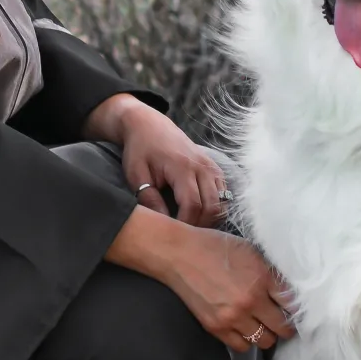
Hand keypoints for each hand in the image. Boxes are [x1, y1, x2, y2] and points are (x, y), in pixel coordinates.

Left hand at [82, 93, 228, 226]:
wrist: (150, 125)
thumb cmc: (140, 150)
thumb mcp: (137, 175)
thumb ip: (150, 199)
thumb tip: (163, 224)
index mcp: (182, 167)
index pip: (193, 205)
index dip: (185, 224)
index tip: (172, 234)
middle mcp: (202, 167)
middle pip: (212, 207)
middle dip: (199, 226)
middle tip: (182, 235)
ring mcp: (212, 167)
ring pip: (222, 202)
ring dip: (209, 218)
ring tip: (190, 226)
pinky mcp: (215, 168)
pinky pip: (223, 194)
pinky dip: (215, 207)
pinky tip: (198, 214)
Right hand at [105, 206, 296, 351]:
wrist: (179, 254)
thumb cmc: (215, 247)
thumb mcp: (251, 252)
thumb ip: (271, 273)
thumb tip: (290, 293)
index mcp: (262, 278)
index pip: (294, 305)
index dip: (298, 310)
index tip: (297, 311)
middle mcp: (251, 300)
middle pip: (283, 328)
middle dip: (286, 326)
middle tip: (282, 321)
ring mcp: (232, 317)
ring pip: (265, 341)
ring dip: (267, 334)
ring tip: (262, 324)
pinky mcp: (216, 327)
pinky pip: (242, 346)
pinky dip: (246, 340)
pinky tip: (244, 328)